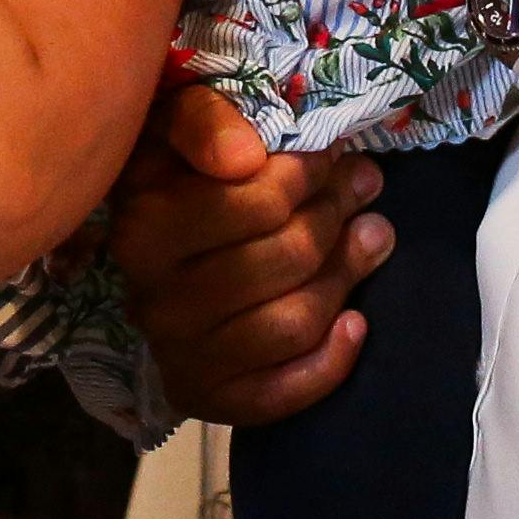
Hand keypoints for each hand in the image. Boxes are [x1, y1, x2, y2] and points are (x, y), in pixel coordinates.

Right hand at [107, 78, 385, 426]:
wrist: (150, 257)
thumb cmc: (172, 176)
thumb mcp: (174, 126)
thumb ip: (202, 119)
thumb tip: (246, 154)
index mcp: (144, 229)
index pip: (259, 201)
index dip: (312, 173)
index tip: (334, 153)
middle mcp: (155, 301)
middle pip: (287, 258)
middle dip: (337, 214)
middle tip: (366, 185)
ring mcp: (181, 357)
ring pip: (295, 322)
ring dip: (348, 275)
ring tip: (375, 236)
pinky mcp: (208, 399)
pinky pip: (284, 393)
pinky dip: (331, 360)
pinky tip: (356, 322)